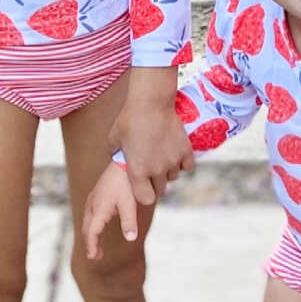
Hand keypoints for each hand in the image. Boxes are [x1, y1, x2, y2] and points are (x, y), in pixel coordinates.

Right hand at [82, 163, 138, 260]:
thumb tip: (131, 239)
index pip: (92, 232)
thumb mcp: (130, 203)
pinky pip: (90, 215)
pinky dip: (92, 226)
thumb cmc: (127, 183)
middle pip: (87, 228)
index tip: (93, 258)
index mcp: (98, 208)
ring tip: (98, 249)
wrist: (124, 162)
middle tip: (96, 257)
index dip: (92, 246)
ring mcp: (93, 198)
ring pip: (87, 221)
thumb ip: (130, 222)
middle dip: (90, 243)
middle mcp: (92, 204)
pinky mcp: (96, 195)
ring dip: (91, 235)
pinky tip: (100, 230)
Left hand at [109, 69, 193, 204]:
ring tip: (161, 156)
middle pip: (160, 189)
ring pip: (173, 176)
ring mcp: (173, 161)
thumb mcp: (113, 139)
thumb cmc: (130, 119)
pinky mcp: (186, 151)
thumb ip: (115, 154)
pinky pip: (187, 166)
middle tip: (151, 167)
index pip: (145, 199)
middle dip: (155, 181)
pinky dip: (182, 162)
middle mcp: (157, 170)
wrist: (151, 101)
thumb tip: (117, 158)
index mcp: (137, 171)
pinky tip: (174, 153)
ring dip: (168, 171)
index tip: (142, 185)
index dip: (143, 194)